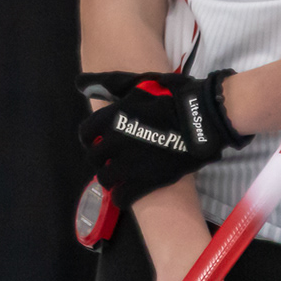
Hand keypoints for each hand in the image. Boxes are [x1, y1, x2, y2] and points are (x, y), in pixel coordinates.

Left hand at [77, 69, 250, 203]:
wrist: (200, 120)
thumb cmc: (170, 98)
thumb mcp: (135, 84)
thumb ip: (105, 84)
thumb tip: (80, 83)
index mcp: (109, 118)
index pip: (85, 134)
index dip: (91, 138)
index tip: (101, 139)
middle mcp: (113, 142)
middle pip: (94, 157)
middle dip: (102, 158)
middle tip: (115, 157)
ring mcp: (127, 164)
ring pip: (105, 179)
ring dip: (111, 178)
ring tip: (122, 175)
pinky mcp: (144, 182)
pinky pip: (121, 197)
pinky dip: (122, 196)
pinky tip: (128, 192)